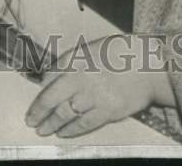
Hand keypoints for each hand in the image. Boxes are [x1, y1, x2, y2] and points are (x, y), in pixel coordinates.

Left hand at [25, 36, 171, 138]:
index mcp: (77, 60)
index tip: (33, 100)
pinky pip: (84, 124)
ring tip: (42, 130)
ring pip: (65, 114)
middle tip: (30, 121)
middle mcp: (82, 79)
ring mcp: (95, 97)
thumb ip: (69, 61)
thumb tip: (48, 76)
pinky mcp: (108, 112)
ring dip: (51, 124)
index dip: (39, 91)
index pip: (49, 77)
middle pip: (53, 98)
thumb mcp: (90, 48)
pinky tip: (62, 133)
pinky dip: (71, 130)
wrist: (150, 66)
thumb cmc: (120, 53)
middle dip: (39, 112)